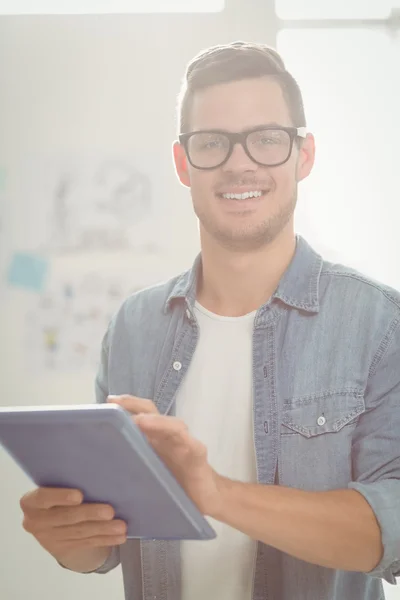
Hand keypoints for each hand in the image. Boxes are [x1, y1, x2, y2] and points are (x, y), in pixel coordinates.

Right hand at [20, 487, 126, 561]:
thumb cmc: (59, 492)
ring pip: (79, 532)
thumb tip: (98, 475)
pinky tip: (119, 536)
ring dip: (103, 529)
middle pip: (66, 518)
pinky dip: (105, 539)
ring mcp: (49, 538)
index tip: (80, 495)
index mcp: (31, 502)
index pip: (42, 498)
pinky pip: (87, 543)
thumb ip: (68, 482)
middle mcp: (36, 522)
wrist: (51, 520)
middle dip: (90, 514)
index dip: (60, 497)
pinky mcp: (63, 549)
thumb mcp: (55, 486)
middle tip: (110, 511)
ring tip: (121, 526)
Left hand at [107, 395, 223, 516]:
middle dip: (134, 404)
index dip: (125, 406)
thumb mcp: (148, 472)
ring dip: (157, 422)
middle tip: (115, 402)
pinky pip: (192, 446)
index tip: (107, 402)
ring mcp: (185, 444)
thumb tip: (100, 461)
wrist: (206, 498)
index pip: (140, 415)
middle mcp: (168, 436)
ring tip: (140, 421)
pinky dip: (184, 440)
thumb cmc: (173, 485)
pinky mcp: (198, 457)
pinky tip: (180, 440)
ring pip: (173, 426)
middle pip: (152, 412)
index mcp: (154, 438)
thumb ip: (131, 463)